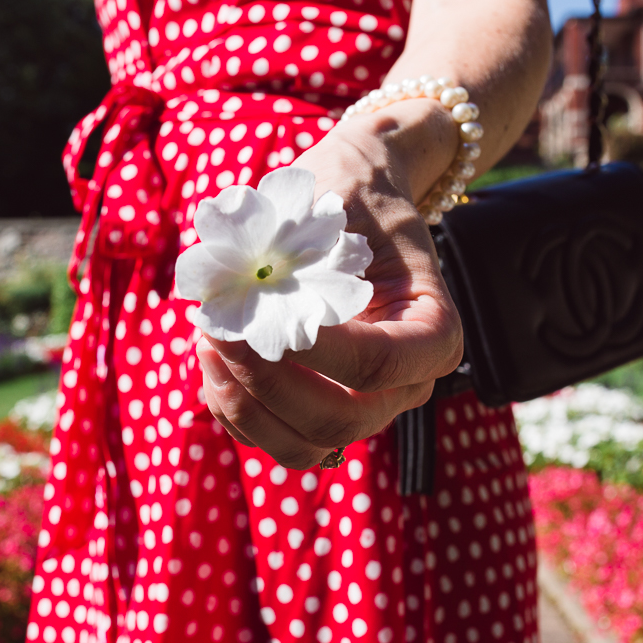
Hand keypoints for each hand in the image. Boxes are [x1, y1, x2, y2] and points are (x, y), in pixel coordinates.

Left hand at [197, 99, 464, 469]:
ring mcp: (365, 408)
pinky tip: (211, 356)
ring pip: (304, 445)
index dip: (314, 351)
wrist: (356, 206)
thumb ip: (297, 246)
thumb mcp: (339, 204)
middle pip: (340, 420)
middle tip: (218, 332)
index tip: (256, 316)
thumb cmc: (354, 197)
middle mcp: (406, 385)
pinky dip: (233, 407)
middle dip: (268, 384)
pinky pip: (273, 437)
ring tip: (208, 344)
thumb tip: (229, 286)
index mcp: (434, 335)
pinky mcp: (320, 414)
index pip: (377, 363)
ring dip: (244, 405)